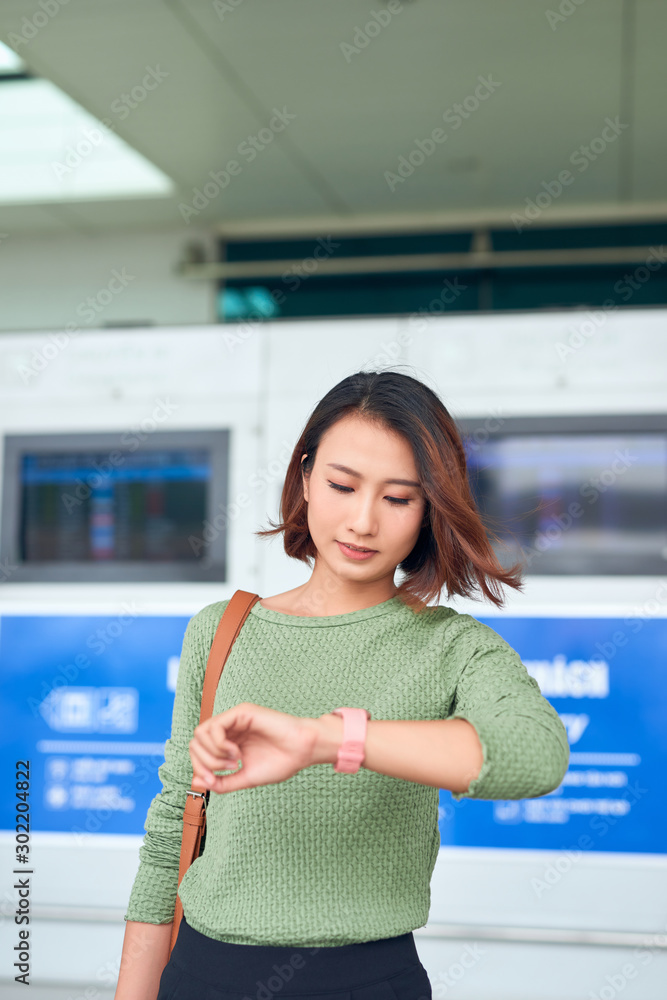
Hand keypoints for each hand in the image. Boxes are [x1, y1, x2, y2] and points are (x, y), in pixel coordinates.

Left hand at [188, 702, 321, 793]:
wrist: (302, 752)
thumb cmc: (279, 762)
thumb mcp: (244, 778)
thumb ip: (221, 781)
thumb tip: (196, 781)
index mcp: (228, 741)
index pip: (198, 751)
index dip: (199, 768)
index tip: (214, 781)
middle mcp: (228, 728)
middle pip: (195, 742)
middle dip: (204, 762)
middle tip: (227, 770)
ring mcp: (234, 719)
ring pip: (201, 733)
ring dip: (213, 754)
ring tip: (233, 761)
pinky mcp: (242, 712)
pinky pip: (215, 727)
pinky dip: (219, 745)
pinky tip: (236, 753)